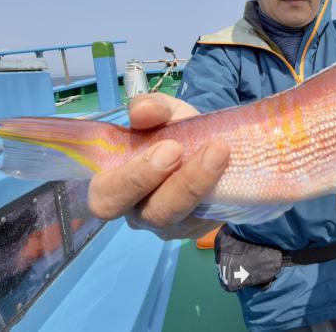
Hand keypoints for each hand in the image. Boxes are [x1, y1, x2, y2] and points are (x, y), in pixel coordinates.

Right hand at [87, 93, 229, 238]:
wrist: (210, 146)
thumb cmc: (175, 132)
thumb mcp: (165, 112)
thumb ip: (152, 108)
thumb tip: (141, 112)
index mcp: (114, 183)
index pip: (105, 195)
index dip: (131, 177)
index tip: (167, 146)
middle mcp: (136, 211)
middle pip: (147, 213)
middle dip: (171, 184)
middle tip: (182, 150)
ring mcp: (167, 225)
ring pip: (178, 218)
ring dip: (198, 184)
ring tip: (219, 151)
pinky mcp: (194, 229)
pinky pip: (204, 219)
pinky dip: (218, 193)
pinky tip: (230, 169)